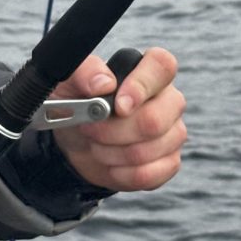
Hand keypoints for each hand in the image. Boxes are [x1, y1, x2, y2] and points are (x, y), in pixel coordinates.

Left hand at [54, 46, 185, 192]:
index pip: (162, 66)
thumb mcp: (67, 83)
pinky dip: (122, 174)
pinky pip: (150, 174)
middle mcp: (167, 99)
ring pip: (151, 149)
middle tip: (89, 128)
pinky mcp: (169, 161)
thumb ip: (83, 73)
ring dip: (112, 153)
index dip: (141, 86)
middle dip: (112, 131)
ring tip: (97, 144)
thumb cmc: (75, 104)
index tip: (117, 106)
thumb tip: (105, 83)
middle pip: (154, 119)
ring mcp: (173, 131)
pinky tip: (111, 164)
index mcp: (147, 71)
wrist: (75, 141)